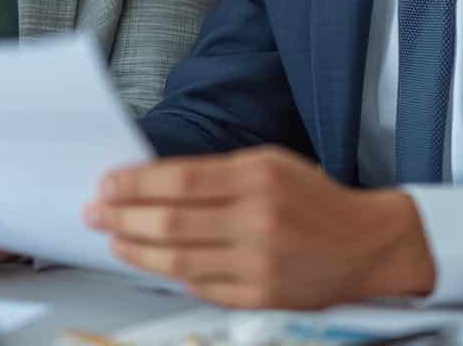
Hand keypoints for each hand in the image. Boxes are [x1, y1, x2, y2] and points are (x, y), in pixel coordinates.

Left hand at [84, 145, 435, 309]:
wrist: (367, 243)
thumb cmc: (312, 198)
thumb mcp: (269, 164)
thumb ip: (216, 174)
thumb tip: (154, 182)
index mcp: (258, 176)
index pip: (180, 180)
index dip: (136, 183)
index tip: (107, 183)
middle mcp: (258, 219)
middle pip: (172, 221)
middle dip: (123, 216)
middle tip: (95, 212)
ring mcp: (260, 263)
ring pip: (179, 260)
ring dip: (137, 250)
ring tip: (113, 239)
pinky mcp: (262, 297)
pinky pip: (203, 288)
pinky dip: (174, 277)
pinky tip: (154, 264)